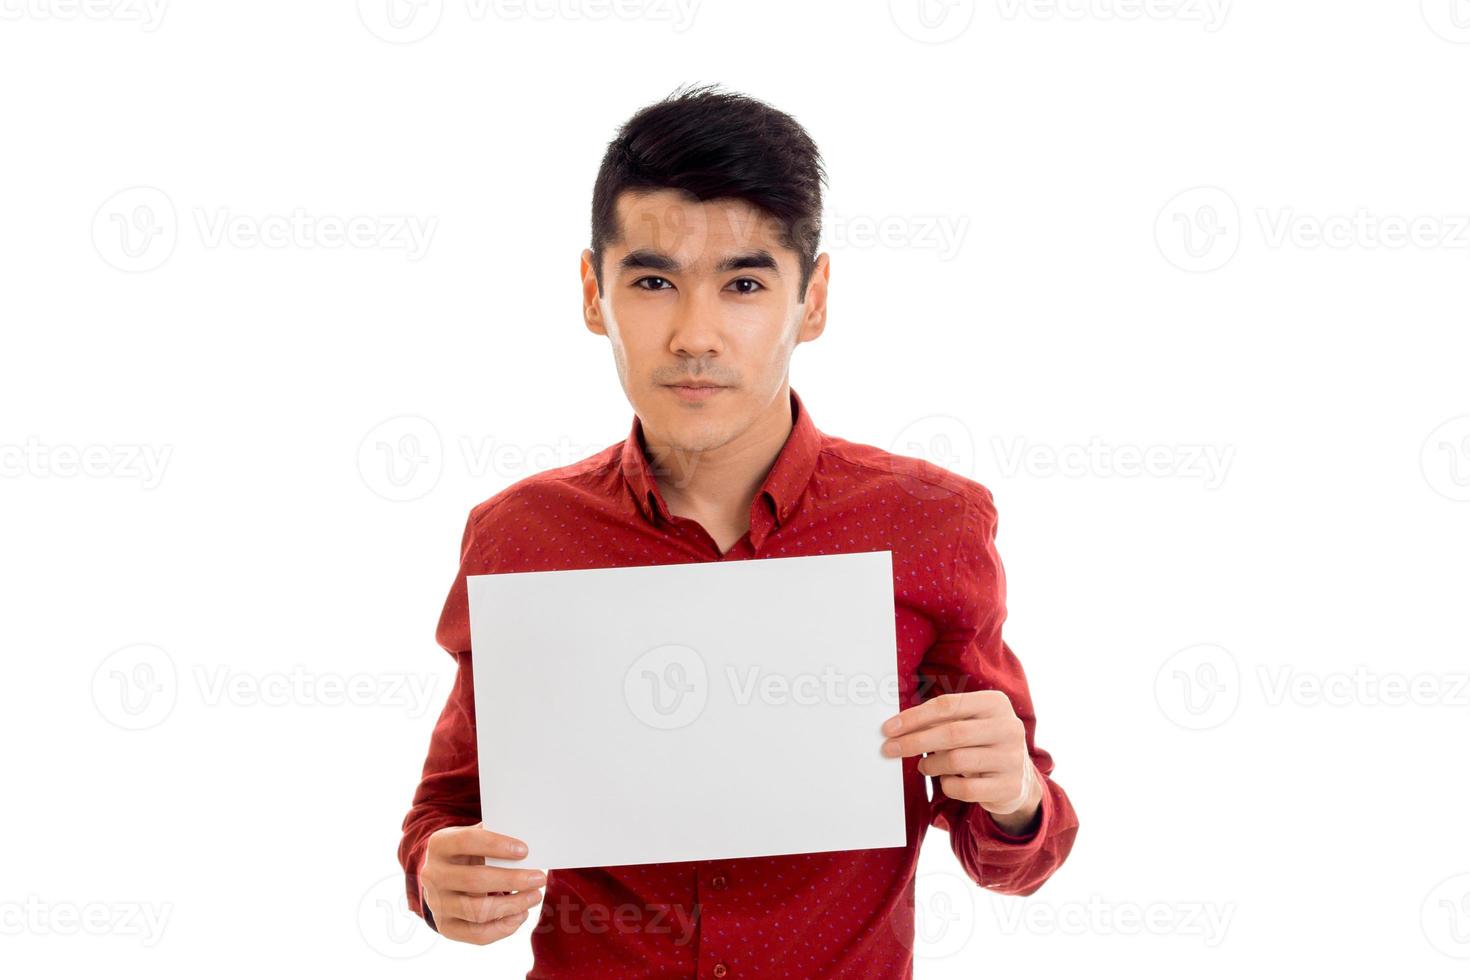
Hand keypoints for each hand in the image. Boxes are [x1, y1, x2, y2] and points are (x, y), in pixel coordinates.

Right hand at [420, 823, 545, 945]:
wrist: (443, 875)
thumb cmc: (468, 852)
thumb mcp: (475, 836)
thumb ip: (496, 836)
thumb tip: (527, 848)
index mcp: (440, 844)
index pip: (467, 841)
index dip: (496, 845)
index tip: (524, 850)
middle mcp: (433, 875)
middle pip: (475, 880)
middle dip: (512, 880)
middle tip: (539, 878)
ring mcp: (437, 903)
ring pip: (477, 911)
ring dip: (512, 905)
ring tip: (534, 897)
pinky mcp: (446, 927)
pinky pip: (477, 934)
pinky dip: (503, 927)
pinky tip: (520, 914)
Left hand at [880, 690, 1040, 831]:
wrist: (1018, 778)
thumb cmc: (981, 743)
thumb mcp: (968, 723)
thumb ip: (940, 720)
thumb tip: (897, 727)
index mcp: (995, 703)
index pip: (947, 705)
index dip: (914, 717)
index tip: (888, 728)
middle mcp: (1008, 727)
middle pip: (950, 733)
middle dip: (914, 742)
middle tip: (889, 749)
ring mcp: (1012, 758)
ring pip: (956, 761)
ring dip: (930, 765)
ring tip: (924, 765)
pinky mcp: (1010, 787)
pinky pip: (965, 789)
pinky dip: (948, 786)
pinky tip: (947, 781)